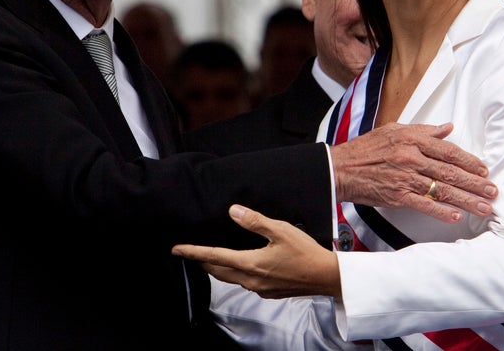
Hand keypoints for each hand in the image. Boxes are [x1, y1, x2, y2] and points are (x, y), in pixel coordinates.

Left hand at [172, 205, 339, 297]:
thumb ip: (255, 221)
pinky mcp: (269, 291)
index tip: (177, 249)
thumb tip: (234, 212)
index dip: (193, 252)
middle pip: (218, 271)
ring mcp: (260, 288)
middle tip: (188, 253)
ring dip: (216, 268)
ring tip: (207, 258)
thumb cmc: (306, 253)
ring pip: (229, 278)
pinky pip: (244, 283)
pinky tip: (237, 266)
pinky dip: (233, 273)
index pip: (214, 256)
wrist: (326, 277)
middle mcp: (251, 280)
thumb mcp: (281, 230)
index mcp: (251, 264)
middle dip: (201, 261)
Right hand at [331, 122, 496, 222]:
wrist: (340, 168)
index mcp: (411, 139)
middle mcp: (410, 157)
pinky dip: (441, 211)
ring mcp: (404, 178)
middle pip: (450, 172)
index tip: (483, 170)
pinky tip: (456, 216)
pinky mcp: (397, 195)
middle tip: (492, 191)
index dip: (469, 161)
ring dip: (466, 200)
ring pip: (442, 190)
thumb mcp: (393, 130)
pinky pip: (424, 204)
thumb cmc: (365, 149)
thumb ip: (423, 130)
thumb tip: (447, 128)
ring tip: (484, 207)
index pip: (448, 150)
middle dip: (475, 183)